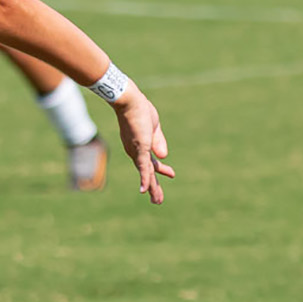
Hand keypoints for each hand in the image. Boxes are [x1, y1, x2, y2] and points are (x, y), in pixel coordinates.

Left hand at [112, 86, 173, 204]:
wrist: (129, 101)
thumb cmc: (140, 110)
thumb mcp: (153, 128)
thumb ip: (158, 142)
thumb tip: (163, 156)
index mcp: (139, 146)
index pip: (151, 163)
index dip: (161, 170)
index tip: (172, 174)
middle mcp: (135, 151)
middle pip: (147, 172)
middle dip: (153, 187)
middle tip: (157, 201)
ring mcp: (136, 151)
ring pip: (146, 173)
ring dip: (152, 188)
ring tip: (157, 201)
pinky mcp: (139, 149)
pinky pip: (144, 166)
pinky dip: (145, 178)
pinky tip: (145, 190)